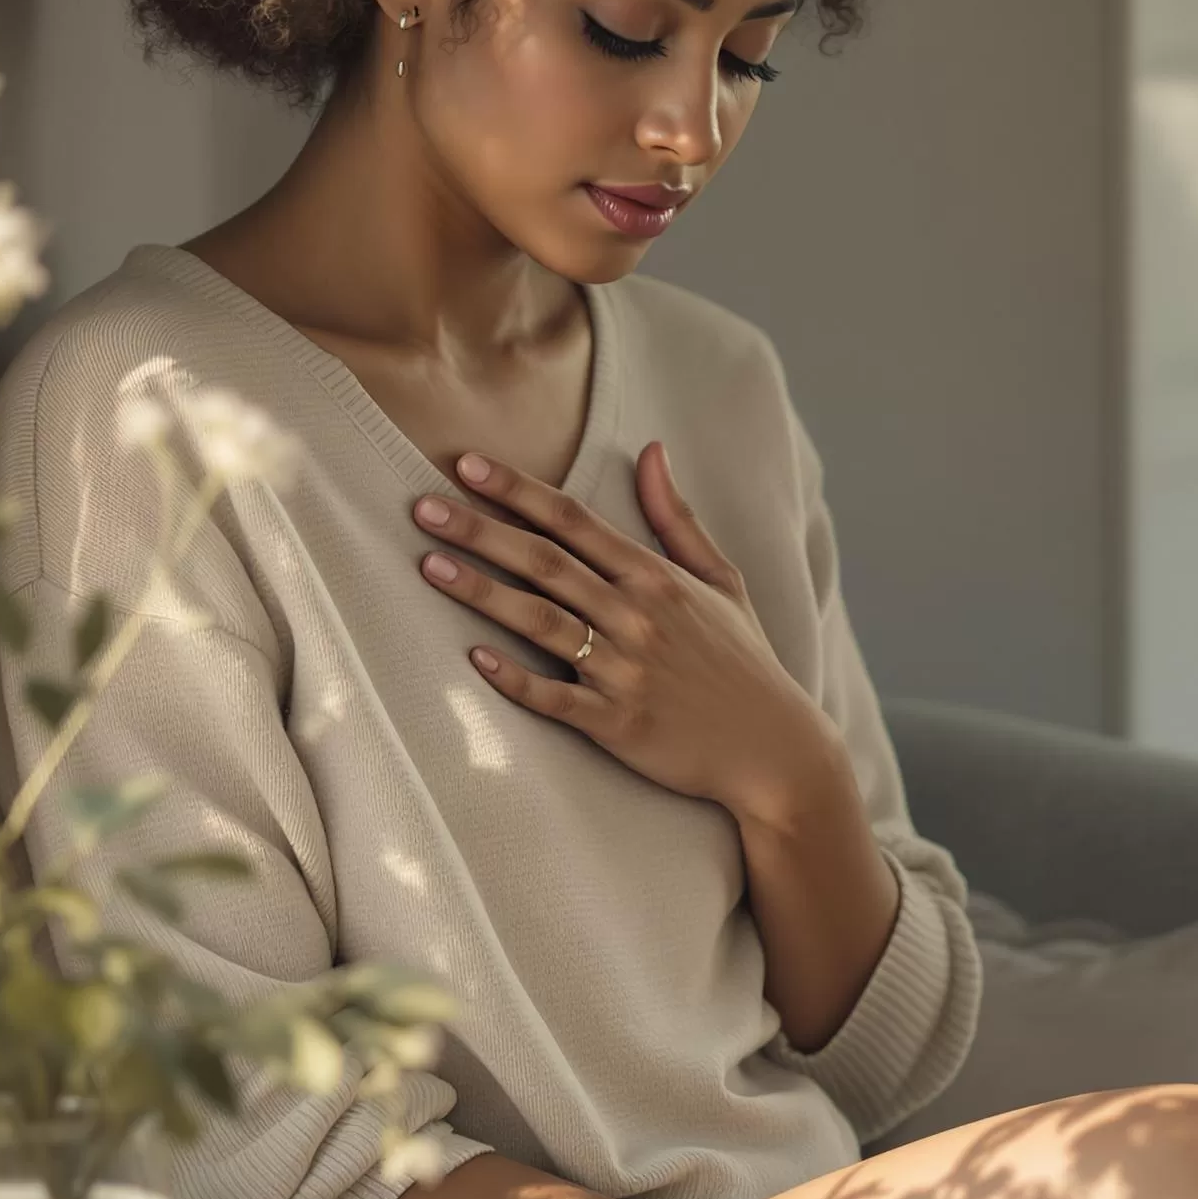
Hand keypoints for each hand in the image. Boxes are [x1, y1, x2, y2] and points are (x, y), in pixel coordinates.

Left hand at [412, 440, 832, 820]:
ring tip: (430, 567)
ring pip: (543, 622)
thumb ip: (677, 518)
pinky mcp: (619, 724)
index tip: (468, 465)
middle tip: (422, 507)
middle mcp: (636, 616)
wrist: (774, 749)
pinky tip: (475, 657)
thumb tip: (653, 450)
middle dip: (481, 531)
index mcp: (655, 577)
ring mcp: (626, 671)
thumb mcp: (723, 580)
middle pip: (546, 563)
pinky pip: (557, 699)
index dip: (519, 491)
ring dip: (484, 592)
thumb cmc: (743, 662)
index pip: (575, 521)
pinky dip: (517, 679)